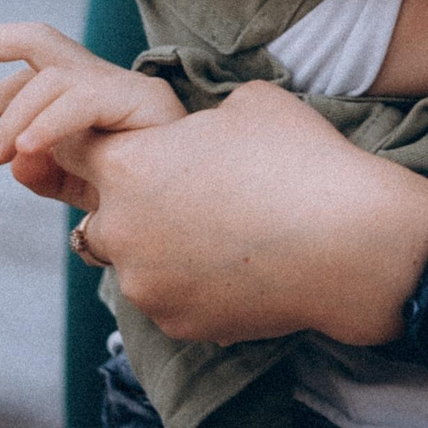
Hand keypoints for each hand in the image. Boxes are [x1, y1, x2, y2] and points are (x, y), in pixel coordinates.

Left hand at [0, 21, 184, 204]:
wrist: (204, 217)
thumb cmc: (149, 203)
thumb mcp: (84, 189)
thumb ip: (47, 174)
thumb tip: (14, 159)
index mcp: (88, 99)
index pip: (31, 74)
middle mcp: (105, 82)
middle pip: (39, 40)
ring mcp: (125, 87)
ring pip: (52, 74)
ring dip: (13, 112)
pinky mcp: (143, 101)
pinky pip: (82, 97)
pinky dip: (47, 119)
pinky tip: (26, 148)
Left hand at [59, 81, 427, 346]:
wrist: (353, 243)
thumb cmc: (302, 161)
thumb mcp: (250, 104)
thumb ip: (198, 117)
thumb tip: (194, 130)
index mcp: (129, 166)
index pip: (74, 150)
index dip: (106, 145)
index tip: (138, 148)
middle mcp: (122, 230)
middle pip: (98, 214)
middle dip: (130, 204)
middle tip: (186, 193)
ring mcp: (146, 284)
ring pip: (132, 261)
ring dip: (159, 247)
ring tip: (219, 230)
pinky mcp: (177, 323)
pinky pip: (167, 296)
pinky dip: (191, 282)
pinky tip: (240, 262)